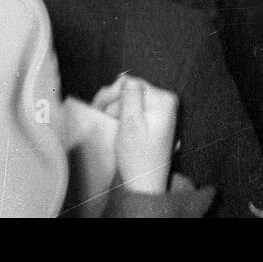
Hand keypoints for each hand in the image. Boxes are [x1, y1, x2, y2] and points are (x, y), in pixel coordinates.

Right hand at [93, 76, 178, 195]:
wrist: (144, 184)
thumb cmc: (137, 157)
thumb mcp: (131, 123)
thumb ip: (130, 96)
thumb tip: (126, 77)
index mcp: (163, 100)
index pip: (131, 83)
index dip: (112, 93)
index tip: (97, 106)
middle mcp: (165, 102)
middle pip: (131, 90)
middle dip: (112, 101)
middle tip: (98, 112)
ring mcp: (161, 111)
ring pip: (130, 99)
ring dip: (115, 108)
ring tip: (104, 120)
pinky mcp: (154, 120)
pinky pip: (134, 109)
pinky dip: (121, 115)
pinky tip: (113, 123)